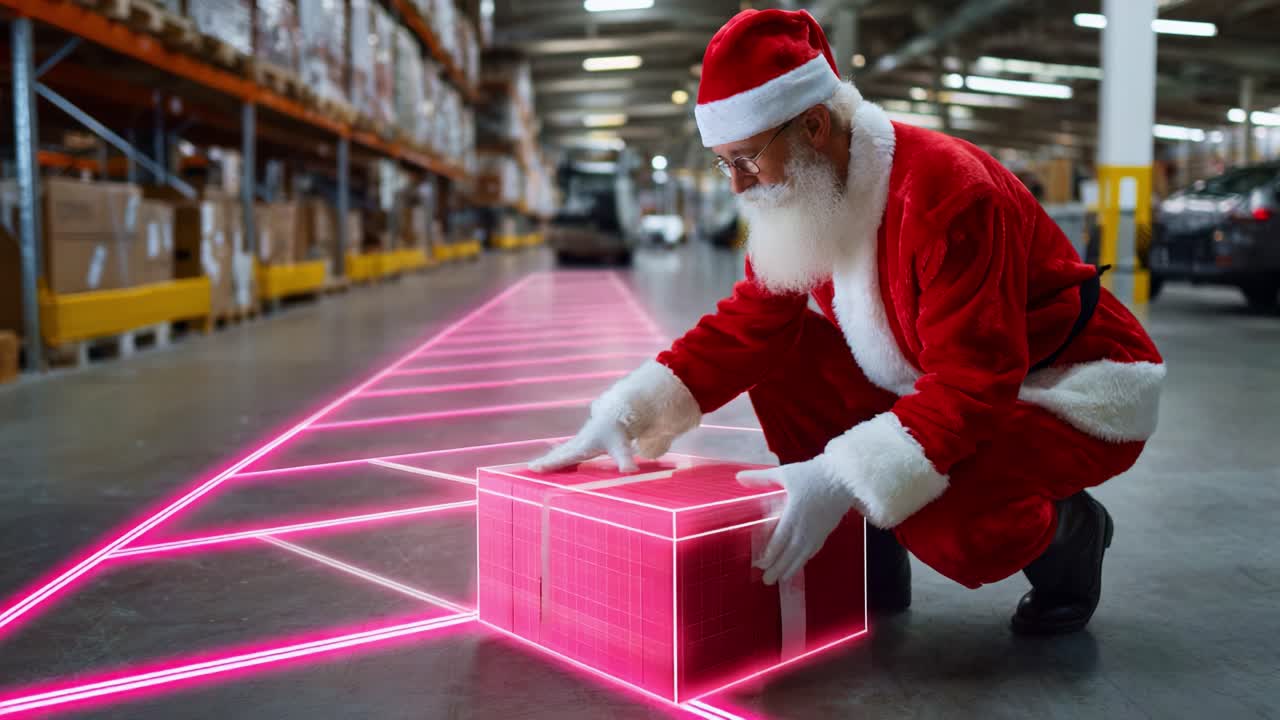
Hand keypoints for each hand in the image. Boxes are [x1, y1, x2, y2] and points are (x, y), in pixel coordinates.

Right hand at [527, 414, 636, 472]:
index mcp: (583, 445)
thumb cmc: (618, 429)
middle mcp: (579, 442)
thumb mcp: (622, 445)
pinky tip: (556, 457)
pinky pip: (568, 449)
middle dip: (546, 460)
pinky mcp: (584, 440)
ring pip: (562, 450)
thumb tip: (630, 470)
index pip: (564, 457)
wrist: (620, 411)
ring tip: (538, 465)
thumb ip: (624, 458)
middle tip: (531, 468)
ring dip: (551, 457)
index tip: (534, 468)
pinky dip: (559, 454)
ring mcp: (580, 440)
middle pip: (559, 453)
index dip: (550, 463)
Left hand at [737, 457, 858, 585]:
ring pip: (803, 555)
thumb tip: (738, 477)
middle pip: (790, 553)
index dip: (769, 555)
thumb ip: (761, 478)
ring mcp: (818, 531)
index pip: (779, 541)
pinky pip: (814, 549)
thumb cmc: (813, 474)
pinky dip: (805, 559)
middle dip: (778, 569)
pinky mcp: (827, 530)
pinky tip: (801, 563)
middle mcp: (806, 528)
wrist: (845, 477)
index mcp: (794, 515)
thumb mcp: (784, 474)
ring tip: (782, 579)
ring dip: (792, 568)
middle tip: (767, 581)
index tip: (759, 565)